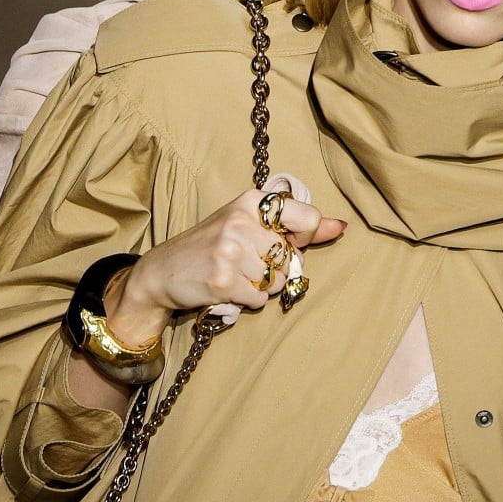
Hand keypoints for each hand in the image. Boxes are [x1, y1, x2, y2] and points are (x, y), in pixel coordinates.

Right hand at [105, 190, 345, 344]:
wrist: (162, 271)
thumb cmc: (210, 246)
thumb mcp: (247, 224)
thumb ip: (293, 226)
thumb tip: (340, 226)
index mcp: (251, 201)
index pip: (308, 218)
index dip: (306, 238)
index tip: (292, 241)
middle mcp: (241, 221)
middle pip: (290, 258)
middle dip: (274, 268)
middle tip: (243, 262)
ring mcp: (231, 251)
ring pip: (276, 281)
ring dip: (260, 285)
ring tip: (233, 274)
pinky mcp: (224, 280)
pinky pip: (260, 298)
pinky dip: (247, 300)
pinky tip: (226, 287)